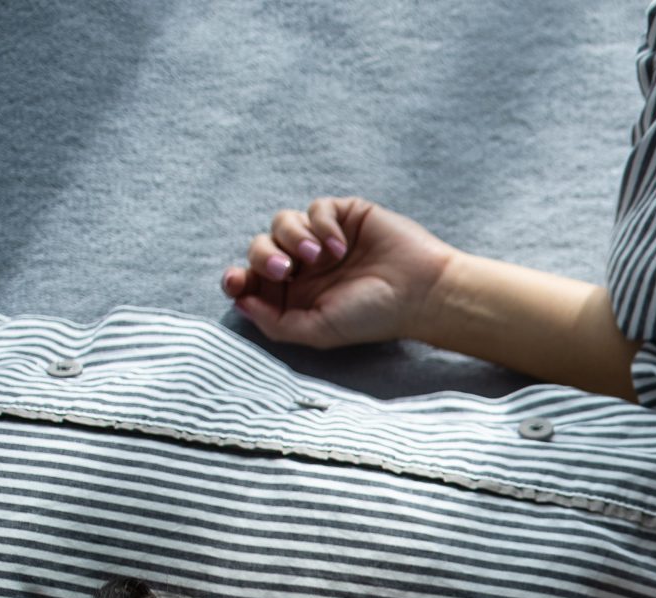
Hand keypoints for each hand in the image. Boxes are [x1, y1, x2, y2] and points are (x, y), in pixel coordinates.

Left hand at [219, 196, 458, 348]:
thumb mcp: (319, 331)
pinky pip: (315, 208)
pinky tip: (342, 246)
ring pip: (282, 222)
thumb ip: (276, 323)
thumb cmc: (373, 316)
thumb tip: (240, 302)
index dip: (237, 278)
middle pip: (259, 248)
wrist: (420, 291)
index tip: (236, 280)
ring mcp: (323, 239)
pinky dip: (322, 224)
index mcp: (296, 296)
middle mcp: (305, 267)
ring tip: (318, 256)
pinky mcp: (343, 215)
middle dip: (263, 256)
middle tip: (283, 269)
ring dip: (292, 237)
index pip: (253, 281)